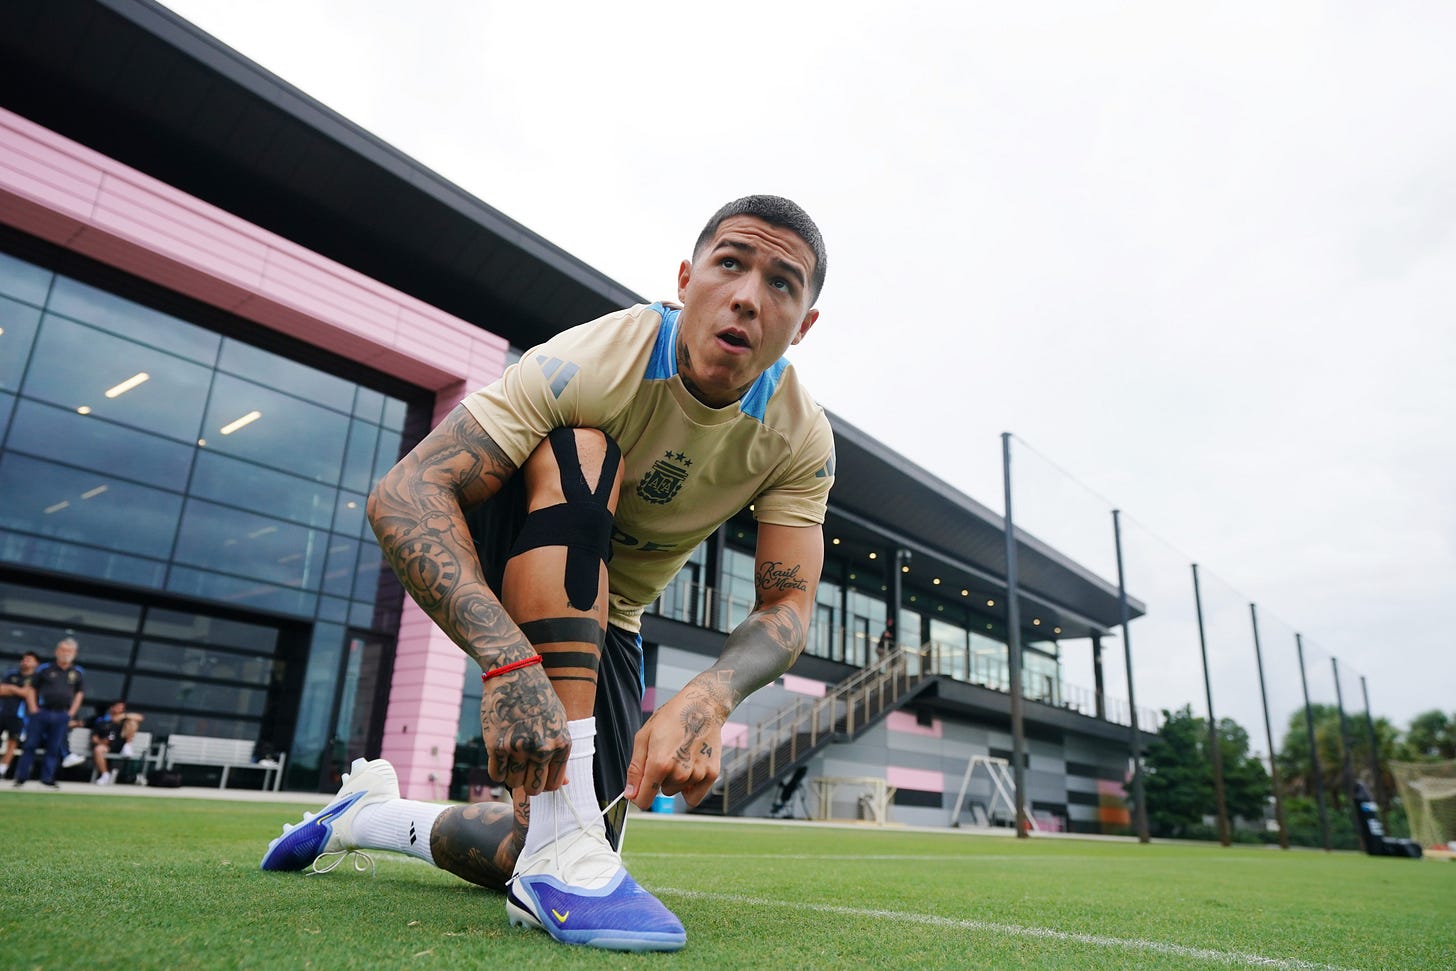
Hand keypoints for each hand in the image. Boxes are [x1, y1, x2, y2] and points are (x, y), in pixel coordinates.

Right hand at [478, 662, 569, 794]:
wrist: (514, 673)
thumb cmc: (538, 698)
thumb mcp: (557, 722)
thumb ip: (559, 754)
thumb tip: (566, 784)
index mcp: (562, 744)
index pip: (554, 784)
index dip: (543, 781)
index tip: (535, 773)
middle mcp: (543, 749)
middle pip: (533, 788)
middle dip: (527, 783)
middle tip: (521, 768)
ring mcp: (519, 748)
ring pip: (513, 783)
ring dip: (510, 774)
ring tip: (510, 754)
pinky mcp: (496, 746)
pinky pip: (496, 775)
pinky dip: (496, 769)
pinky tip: (499, 753)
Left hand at [624, 686, 724, 809]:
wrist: (702, 706)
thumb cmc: (671, 718)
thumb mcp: (644, 738)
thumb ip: (636, 769)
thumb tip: (631, 794)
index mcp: (660, 763)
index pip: (644, 799)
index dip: (639, 797)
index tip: (640, 792)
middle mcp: (680, 772)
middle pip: (663, 792)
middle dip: (662, 778)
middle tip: (668, 754)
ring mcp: (697, 774)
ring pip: (678, 790)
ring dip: (678, 779)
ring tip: (682, 755)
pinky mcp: (712, 774)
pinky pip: (695, 796)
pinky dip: (692, 785)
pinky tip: (692, 766)